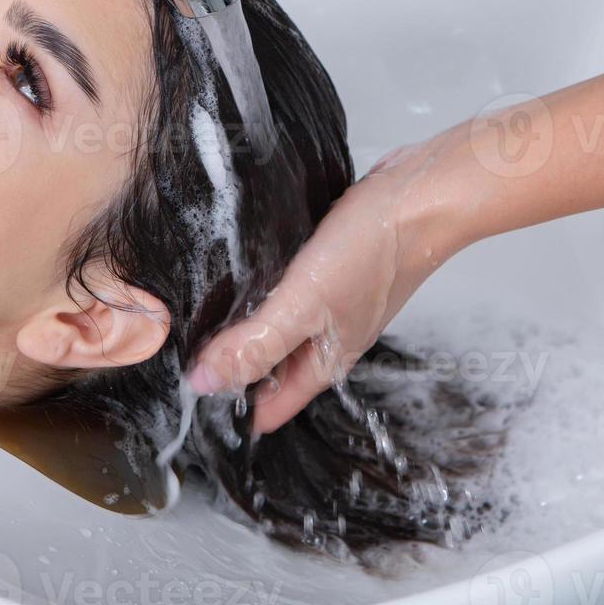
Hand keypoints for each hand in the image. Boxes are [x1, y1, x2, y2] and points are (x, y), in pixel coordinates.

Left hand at [186, 136, 464, 434]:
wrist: (418, 195)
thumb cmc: (374, 253)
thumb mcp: (303, 306)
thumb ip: (256, 345)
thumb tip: (205, 383)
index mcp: (325, 360)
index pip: (271, 405)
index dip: (231, 409)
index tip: (189, 397)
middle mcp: (328, 337)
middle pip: (272, 369)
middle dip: (232, 367)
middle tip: (185, 353)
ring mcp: (332, 302)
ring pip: (278, 328)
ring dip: (245, 327)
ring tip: (202, 316)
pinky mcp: (330, 267)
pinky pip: (289, 292)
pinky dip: (264, 291)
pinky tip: (242, 276)